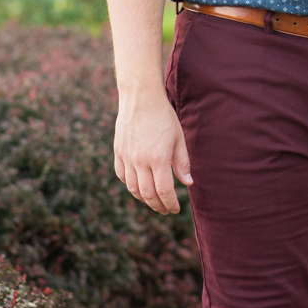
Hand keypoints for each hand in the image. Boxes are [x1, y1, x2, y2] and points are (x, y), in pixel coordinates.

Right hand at [113, 92, 191, 214]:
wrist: (141, 98)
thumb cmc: (164, 116)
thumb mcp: (178, 138)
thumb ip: (182, 162)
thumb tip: (188, 183)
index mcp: (158, 158)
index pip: (164, 191)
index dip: (170, 203)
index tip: (176, 209)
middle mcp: (140, 161)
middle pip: (147, 194)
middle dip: (157, 206)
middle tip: (165, 209)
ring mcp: (127, 157)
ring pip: (132, 188)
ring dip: (143, 199)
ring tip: (153, 201)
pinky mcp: (118, 152)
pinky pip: (122, 175)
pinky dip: (130, 185)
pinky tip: (138, 185)